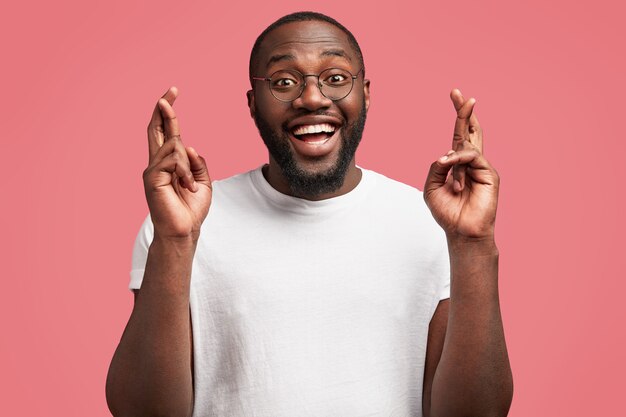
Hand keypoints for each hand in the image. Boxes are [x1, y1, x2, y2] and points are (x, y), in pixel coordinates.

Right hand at [143, 87, 211, 239]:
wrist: (184, 231)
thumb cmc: (191, 210)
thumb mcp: (203, 182)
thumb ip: (198, 163)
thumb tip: (190, 147)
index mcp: (169, 163)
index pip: (167, 132)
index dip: (168, 113)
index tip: (172, 94)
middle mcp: (157, 163)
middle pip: (156, 129)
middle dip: (164, 109)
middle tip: (171, 91)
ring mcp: (152, 170)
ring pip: (173, 145)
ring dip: (188, 164)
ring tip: (190, 185)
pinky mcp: (152, 178)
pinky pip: (172, 160)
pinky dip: (184, 171)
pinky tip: (186, 186)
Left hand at [424, 89, 499, 239]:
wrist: (461, 231)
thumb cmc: (447, 212)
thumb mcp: (432, 187)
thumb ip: (436, 167)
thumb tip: (446, 153)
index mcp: (457, 164)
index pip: (459, 134)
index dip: (458, 115)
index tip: (455, 94)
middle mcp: (471, 162)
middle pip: (470, 130)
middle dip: (464, 111)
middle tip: (458, 93)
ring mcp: (482, 166)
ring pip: (468, 145)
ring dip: (455, 159)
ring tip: (453, 186)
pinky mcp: (490, 174)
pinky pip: (472, 157)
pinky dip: (459, 161)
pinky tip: (454, 176)